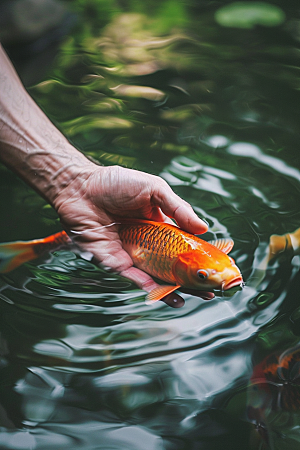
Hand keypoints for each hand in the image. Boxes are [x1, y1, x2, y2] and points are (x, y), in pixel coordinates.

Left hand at [53, 164, 213, 306]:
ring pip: (152, 276)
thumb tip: (204, 228)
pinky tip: (159, 293)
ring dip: (168, 290)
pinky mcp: (111, 259)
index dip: (197, 259)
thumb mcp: (155, 189)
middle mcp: (145, 243)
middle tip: (207, 294)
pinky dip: (144, 284)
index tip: (213, 270)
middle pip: (170, 267)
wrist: (80, 186)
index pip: (181, 247)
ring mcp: (129, 253)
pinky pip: (129, 275)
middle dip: (187, 282)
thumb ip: (178, 209)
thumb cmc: (116, 183)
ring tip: (185, 300)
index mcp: (158, 227)